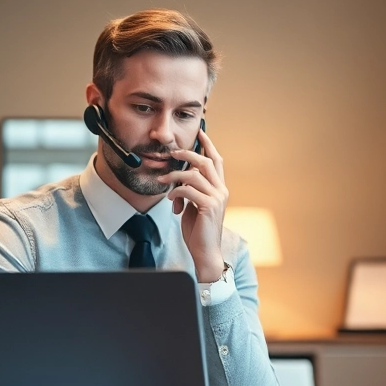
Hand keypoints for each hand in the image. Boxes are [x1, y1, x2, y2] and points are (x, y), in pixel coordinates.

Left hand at [158, 128, 226, 282]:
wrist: (205, 252)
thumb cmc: (198, 231)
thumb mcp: (194, 206)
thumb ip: (192, 191)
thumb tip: (179, 180)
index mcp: (220, 189)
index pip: (217, 161)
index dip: (208, 145)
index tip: (200, 132)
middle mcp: (221, 191)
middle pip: (206, 162)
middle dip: (188, 153)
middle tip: (172, 153)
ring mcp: (217, 198)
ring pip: (194, 175)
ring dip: (175, 176)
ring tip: (163, 180)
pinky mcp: (208, 207)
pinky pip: (188, 190)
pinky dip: (176, 192)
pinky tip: (170, 200)